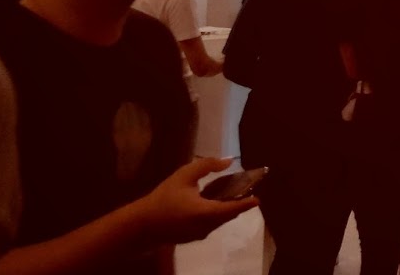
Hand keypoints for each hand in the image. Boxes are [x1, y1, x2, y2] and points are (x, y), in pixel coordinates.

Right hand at [133, 157, 257, 245]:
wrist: (141, 224)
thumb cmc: (163, 198)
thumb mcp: (185, 175)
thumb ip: (208, 166)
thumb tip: (228, 161)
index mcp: (206, 212)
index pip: (233, 209)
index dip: (247, 203)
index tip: (258, 199)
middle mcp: (206, 227)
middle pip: (228, 215)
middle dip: (238, 204)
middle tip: (245, 190)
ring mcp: (198, 234)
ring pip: (219, 222)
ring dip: (227, 210)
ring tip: (230, 194)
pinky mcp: (191, 237)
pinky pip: (210, 225)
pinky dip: (215, 215)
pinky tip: (211, 203)